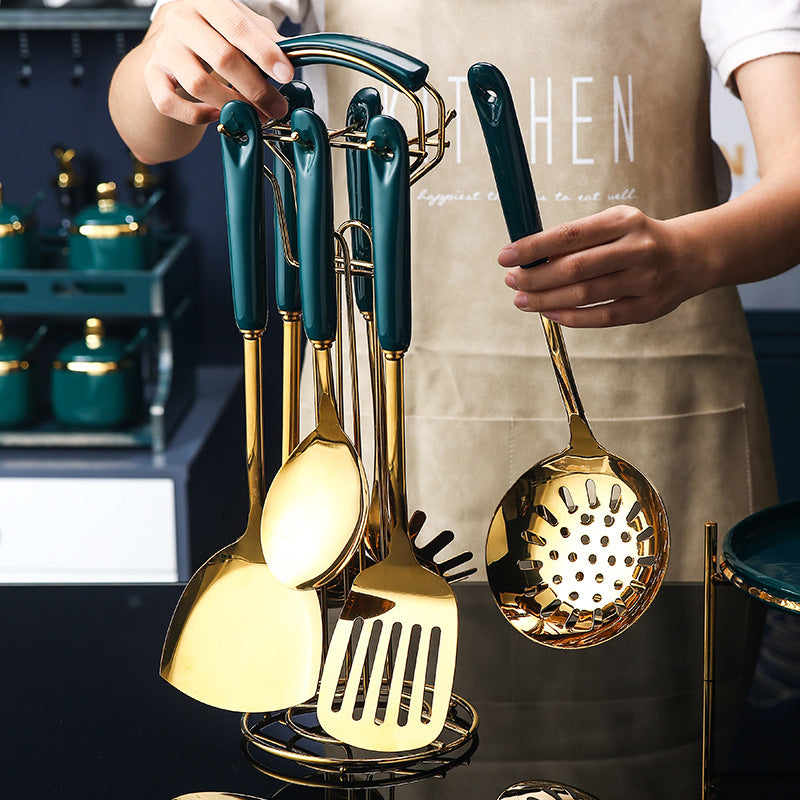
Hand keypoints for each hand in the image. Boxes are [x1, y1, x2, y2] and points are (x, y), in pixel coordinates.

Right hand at [143, 0, 293, 126]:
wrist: (171, 42)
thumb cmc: (212, 33)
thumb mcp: (239, 25)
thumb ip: (265, 38)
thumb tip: (295, 54)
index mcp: (208, 3)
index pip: (237, 26)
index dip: (264, 52)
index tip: (286, 74)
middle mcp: (181, 21)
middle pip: (222, 58)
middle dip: (256, 89)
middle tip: (276, 108)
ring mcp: (163, 49)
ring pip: (198, 85)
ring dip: (231, 105)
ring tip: (252, 115)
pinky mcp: (152, 75)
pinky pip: (169, 103)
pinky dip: (195, 115)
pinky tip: (215, 115)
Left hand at [497, 205, 705, 326]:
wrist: (692, 256)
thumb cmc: (638, 240)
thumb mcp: (613, 225)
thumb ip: (577, 240)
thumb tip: (530, 257)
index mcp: (623, 221)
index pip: (569, 234)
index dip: (533, 247)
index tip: (505, 256)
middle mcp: (636, 248)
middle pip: (575, 267)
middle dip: (536, 277)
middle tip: (511, 281)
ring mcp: (645, 280)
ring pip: (586, 294)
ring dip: (547, 299)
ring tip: (522, 300)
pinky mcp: (648, 308)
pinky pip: (603, 316)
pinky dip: (572, 317)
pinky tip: (549, 313)